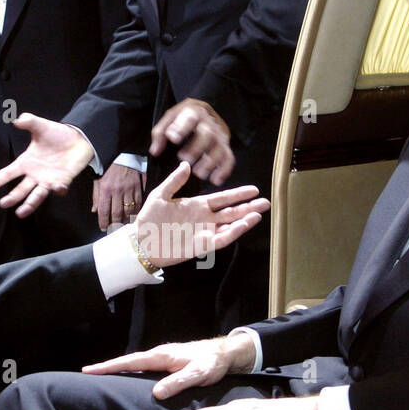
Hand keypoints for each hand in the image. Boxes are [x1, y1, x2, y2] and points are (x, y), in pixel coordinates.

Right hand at [0, 113, 95, 217]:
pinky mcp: (62, 181)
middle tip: (3, 204)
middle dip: (12, 197)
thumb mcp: (40, 126)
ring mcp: (48, 180)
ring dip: (29, 204)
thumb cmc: (57, 134)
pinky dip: (58, 190)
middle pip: (21, 189)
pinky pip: (59, 189)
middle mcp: (35, 174)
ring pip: (36, 196)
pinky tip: (56, 188)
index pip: (9, 173)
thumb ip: (29, 122)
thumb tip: (17, 120)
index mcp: (26, 162)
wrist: (78, 138)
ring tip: (20, 213)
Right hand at [84, 332, 257, 400]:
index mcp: (162, 356)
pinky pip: (143, 368)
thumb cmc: (212, 363)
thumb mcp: (197, 374)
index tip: (90, 370)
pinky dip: (131, 371)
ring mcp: (162, 358)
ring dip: (118, 369)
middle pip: (127, 361)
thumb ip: (178, 382)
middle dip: (107, 367)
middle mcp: (159, 355)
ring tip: (100, 377)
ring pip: (135, 365)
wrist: (225, 354)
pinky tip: (127, 380)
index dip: (109, 366)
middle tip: (86, 373)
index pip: (130, 362)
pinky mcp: (167, 364)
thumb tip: (156, 393)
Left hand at [93, 163, 142, 230]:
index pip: (104, 211)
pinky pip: (138, 203)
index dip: (103, 222)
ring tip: (124, 225)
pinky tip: (134, 216)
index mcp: (105, 189)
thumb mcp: (98, 179)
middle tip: (114, 229)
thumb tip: (94, 210)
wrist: (123, 154)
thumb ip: (96, 196)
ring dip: (126, 220)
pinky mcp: (138, 187)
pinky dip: (136, 211)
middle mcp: (117, 191)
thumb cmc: (109, 168)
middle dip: (115, 224)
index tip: (103, 228)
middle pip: (117, 213)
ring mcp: (129, 189)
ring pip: (129, 210)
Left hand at [133, 161, 268, 266]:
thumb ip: (175, 181)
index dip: (238, 194)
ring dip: (244, 220)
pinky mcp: (202, 245)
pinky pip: (221, 238)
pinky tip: (244, 225)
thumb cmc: (149, 219)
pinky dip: (233, 232)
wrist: (142, 242)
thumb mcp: (160, 195)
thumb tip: (186, 164)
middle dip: (249, 207)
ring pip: (230, 225)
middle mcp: (205, 218)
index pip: (223, 198)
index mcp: (197, 205)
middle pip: (232, 211)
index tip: (254, 189)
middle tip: (266, 202)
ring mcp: (205, 232)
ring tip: (259, 213)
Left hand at [150, 98, 235, 184]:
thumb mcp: (170, 119)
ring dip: (210, 162)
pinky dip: (224, 170)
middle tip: (184, 159)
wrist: (204, 112)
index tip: (173, 138)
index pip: (190, 118)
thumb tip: (155, 151)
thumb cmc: (183, 117)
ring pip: (219, 147)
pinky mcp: (226, 145)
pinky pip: (229, 157)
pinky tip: (215, 180)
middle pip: (207, 134)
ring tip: (199, 174)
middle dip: (197, 147)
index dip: (182, 128)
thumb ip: (160, 133)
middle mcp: (210, 122)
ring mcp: (220, 134)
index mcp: (194, 112)